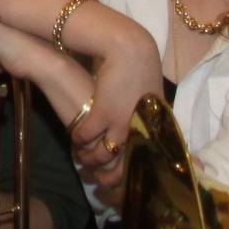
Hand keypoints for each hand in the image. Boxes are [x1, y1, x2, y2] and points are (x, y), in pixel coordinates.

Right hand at [72, 28, 163, 190]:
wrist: (130, 49)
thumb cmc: (139, 72)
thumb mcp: (150, 99)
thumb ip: (147, 119)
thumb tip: (143, 134)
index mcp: (153, 128)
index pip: (144, 163)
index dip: (130, 174)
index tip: (119, 178)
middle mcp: (139, 131)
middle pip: (123, 168)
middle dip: (108, 178)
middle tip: (98, 179)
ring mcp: (121, 124)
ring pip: (102, 156)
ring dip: (89, 158)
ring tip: (83, 156)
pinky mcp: (103, 114)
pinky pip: (85, 137)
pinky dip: (78, 141)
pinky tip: (75, 138)